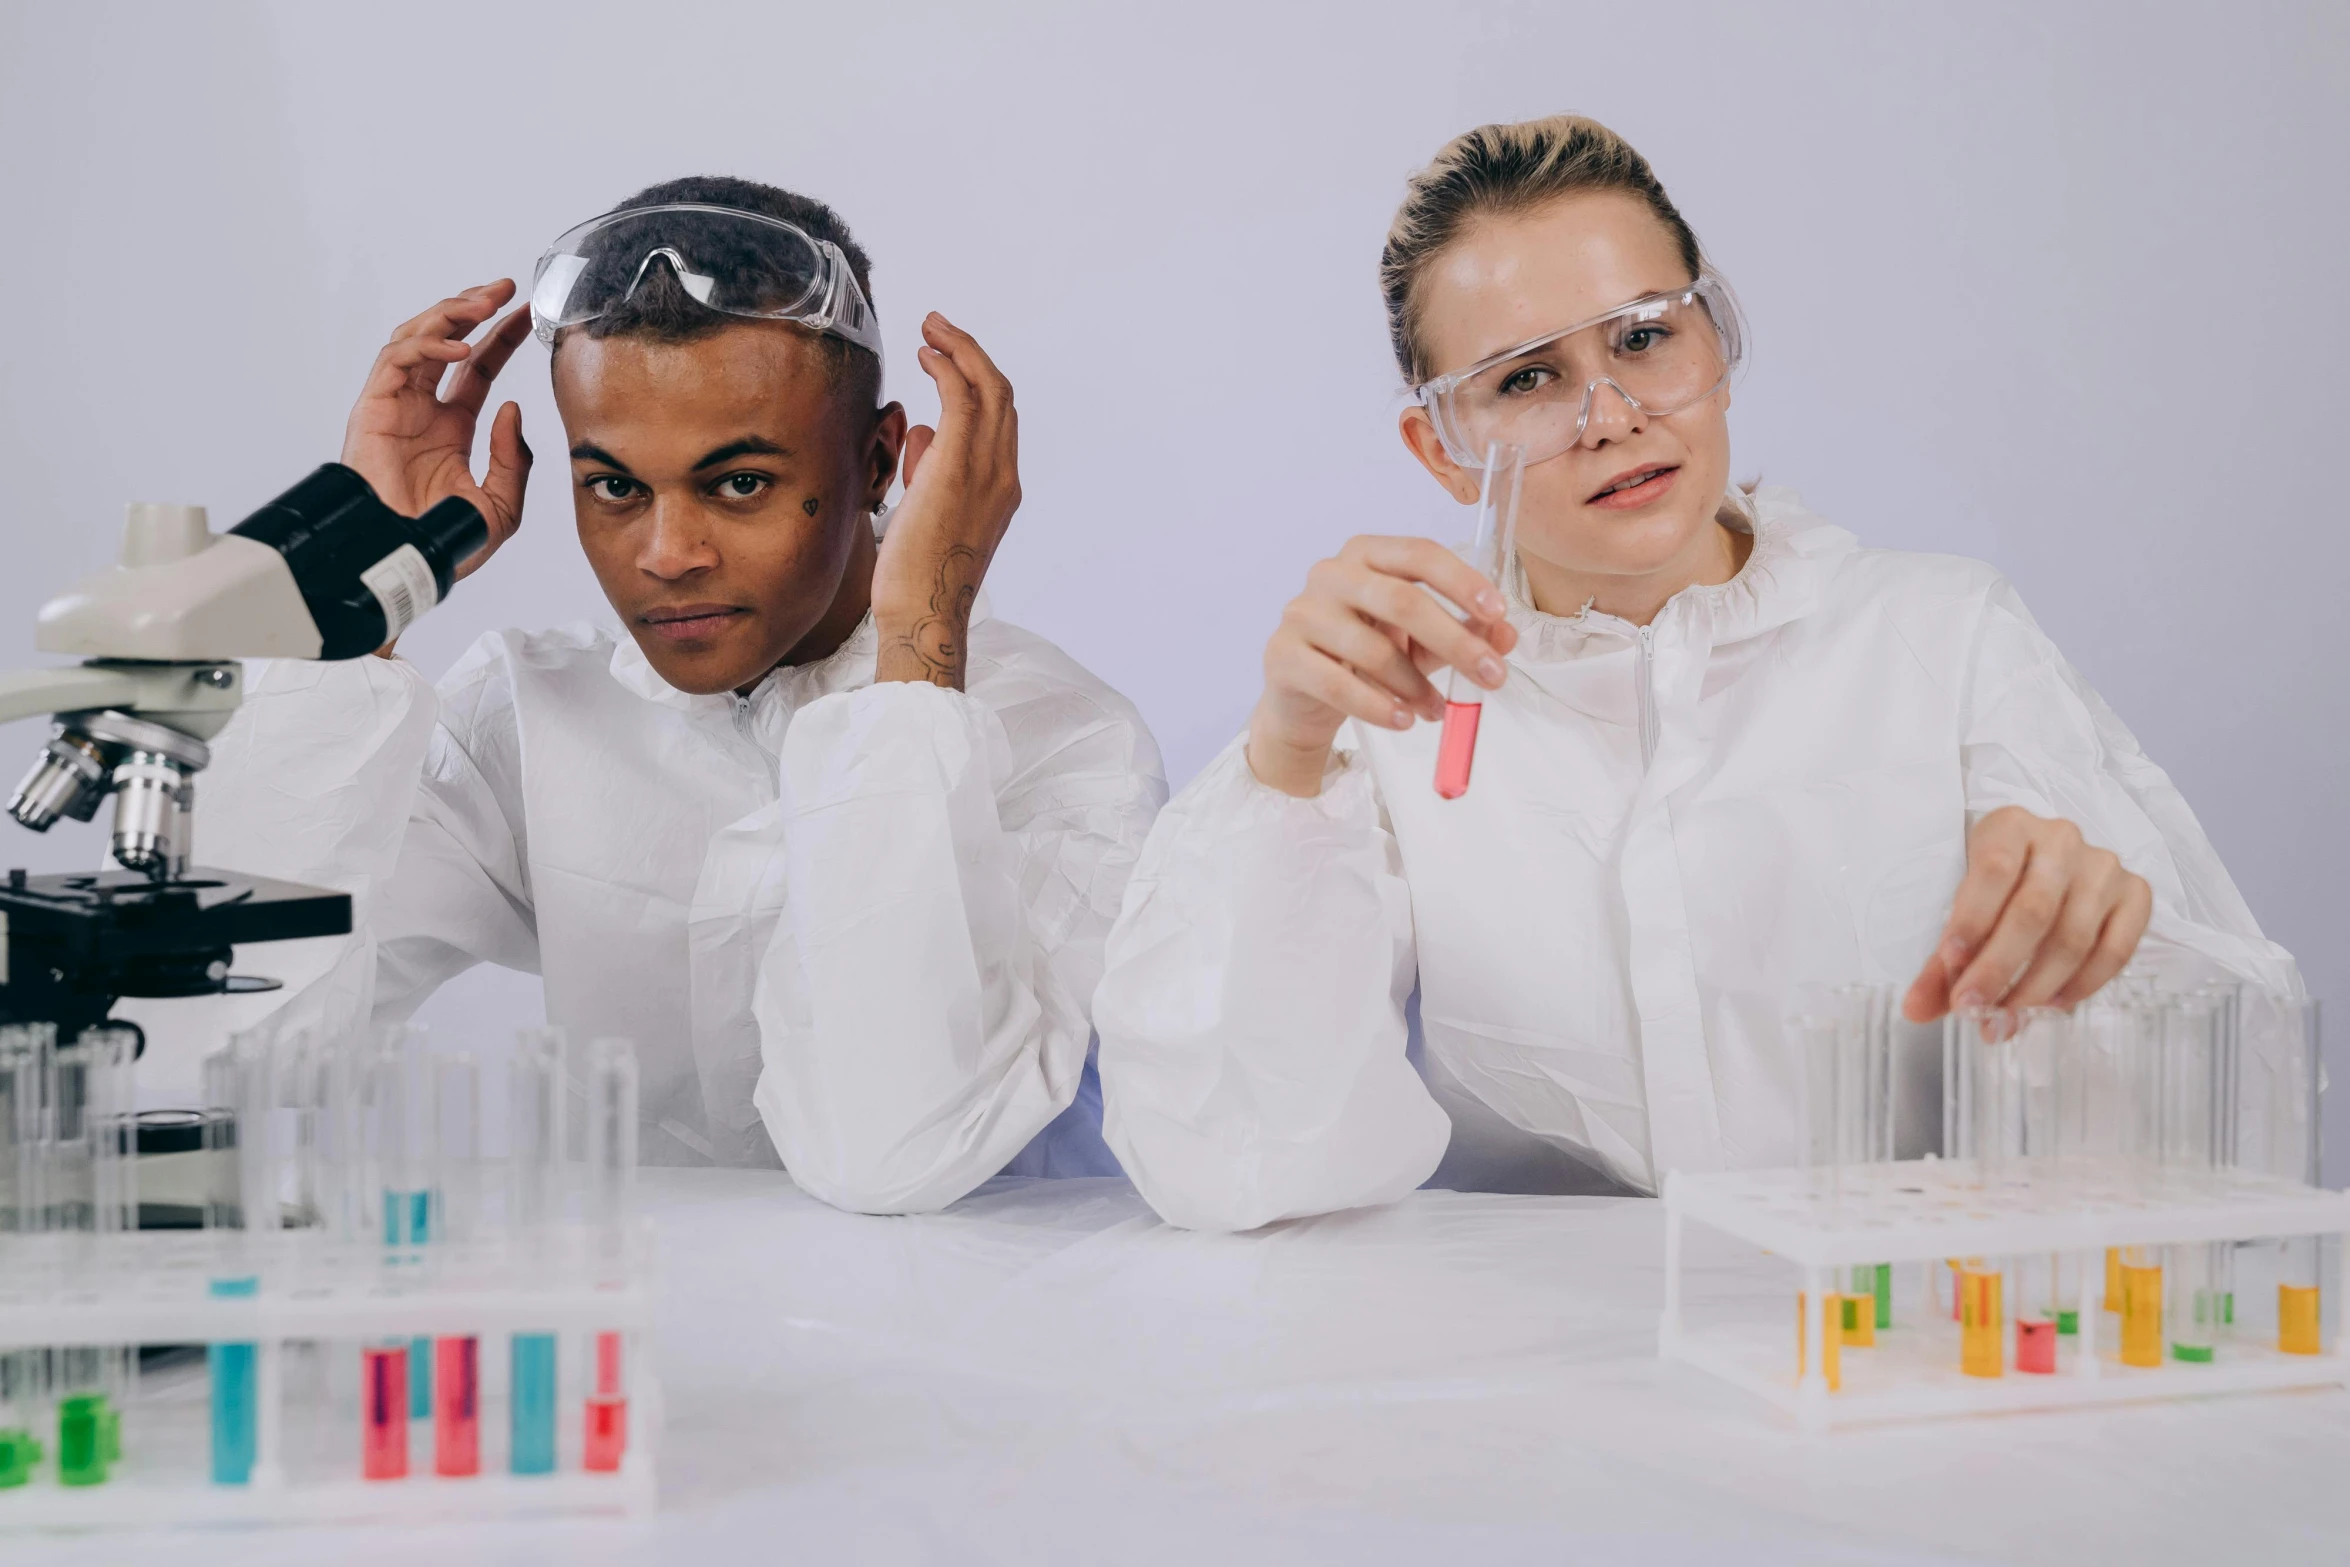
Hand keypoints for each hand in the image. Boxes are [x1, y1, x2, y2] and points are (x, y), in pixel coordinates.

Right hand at [341, 279, 534, 586]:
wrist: (405, 558)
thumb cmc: (444, 541)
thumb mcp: (501, 505)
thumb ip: (515, 460)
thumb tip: (513, 411)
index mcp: (451, 426)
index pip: (479, 369)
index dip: (500, 338)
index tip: (525, 315)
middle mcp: (422, 409)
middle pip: (447, 341)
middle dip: (474, 309)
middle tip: (504, 289)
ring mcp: (396, 405)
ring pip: (418, 339)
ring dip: (452, 316)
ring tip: (485, 304)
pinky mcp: (373, 408)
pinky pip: (397, 361)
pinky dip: (428, 348)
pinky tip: (460, 351)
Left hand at [871, 313, 1019, 690]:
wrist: (922, 614)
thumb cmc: (916, 579)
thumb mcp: (925, 516)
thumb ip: (930, 473)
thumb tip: (922, 436)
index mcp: (1000, 490)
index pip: (999, 421)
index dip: (975, 382)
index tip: (944, 361)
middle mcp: (1003, 476)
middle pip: (1001, 395)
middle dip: (971, 353)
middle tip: (938, 329)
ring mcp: (987, 471)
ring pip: (988, 388)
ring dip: (959, 350)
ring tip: (931, 329)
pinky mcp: (958, 469)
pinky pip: (963, 400)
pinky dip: (948, 368)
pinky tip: (927, 355)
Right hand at [1245, 537, 1516, 796]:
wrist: (1304, 697)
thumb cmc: (1366, 656)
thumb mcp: (1422, 642)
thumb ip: (1464, 633)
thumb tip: (1506, 637)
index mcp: (1368, 554)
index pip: (1420, 554)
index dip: (1463, 582)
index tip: (1498, 614)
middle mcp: (1331, 573)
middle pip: (1402, 600)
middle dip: (1455, 641)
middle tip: (1491, 676)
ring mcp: (1302, 612)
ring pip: (1373, 649)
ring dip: (1416, 685)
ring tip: (1438, 710)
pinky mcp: (1282, 654)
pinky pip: (1338, 684)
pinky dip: (1378, 707)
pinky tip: (1404, 720)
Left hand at [1902, 806, 2152, 1021]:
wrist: (2047, 863)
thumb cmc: (1996, 887)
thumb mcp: (1963, 907)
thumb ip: (1942, 961)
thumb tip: (1917, 1011)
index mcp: (2010, 826)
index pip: (1992, 871)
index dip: (1971, 919)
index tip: (1950, 963)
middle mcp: (2062, 839)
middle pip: (2033, 911)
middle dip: (1998, 968)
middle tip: (1972, 1009)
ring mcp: (2103, 866)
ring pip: (2073, 936)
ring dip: (2036, 987)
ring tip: (2006, 1017)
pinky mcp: (2135, 893)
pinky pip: (2115, 950)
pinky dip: (2083, 985)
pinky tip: (2052, 1005)